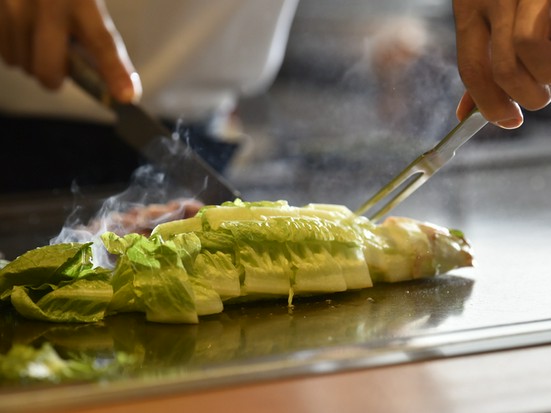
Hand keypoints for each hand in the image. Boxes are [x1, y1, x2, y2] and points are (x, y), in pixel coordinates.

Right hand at [0, 0, 140, 101]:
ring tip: (40, 35)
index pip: (101, 42)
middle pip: (49, 69)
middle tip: (61, 63)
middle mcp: (46, 3)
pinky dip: (15, 47)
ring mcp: (12, 5)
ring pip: (22, 63)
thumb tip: (112, 79)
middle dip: (55, 76)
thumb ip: (95, 31)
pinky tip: (24, 27)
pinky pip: (4, 51)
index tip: (126, 95)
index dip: (114, 71)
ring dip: (33, 59)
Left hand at [453, 0, 550, 128]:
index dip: (489, 105)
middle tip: (539, 96)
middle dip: (525, 96)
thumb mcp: (485, 13)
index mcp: (469, 7)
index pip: (472, 70)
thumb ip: (480, 61)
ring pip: (531, 50)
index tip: (507, 121)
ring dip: (548, 76)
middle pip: (502, 68)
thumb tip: (466, 113)